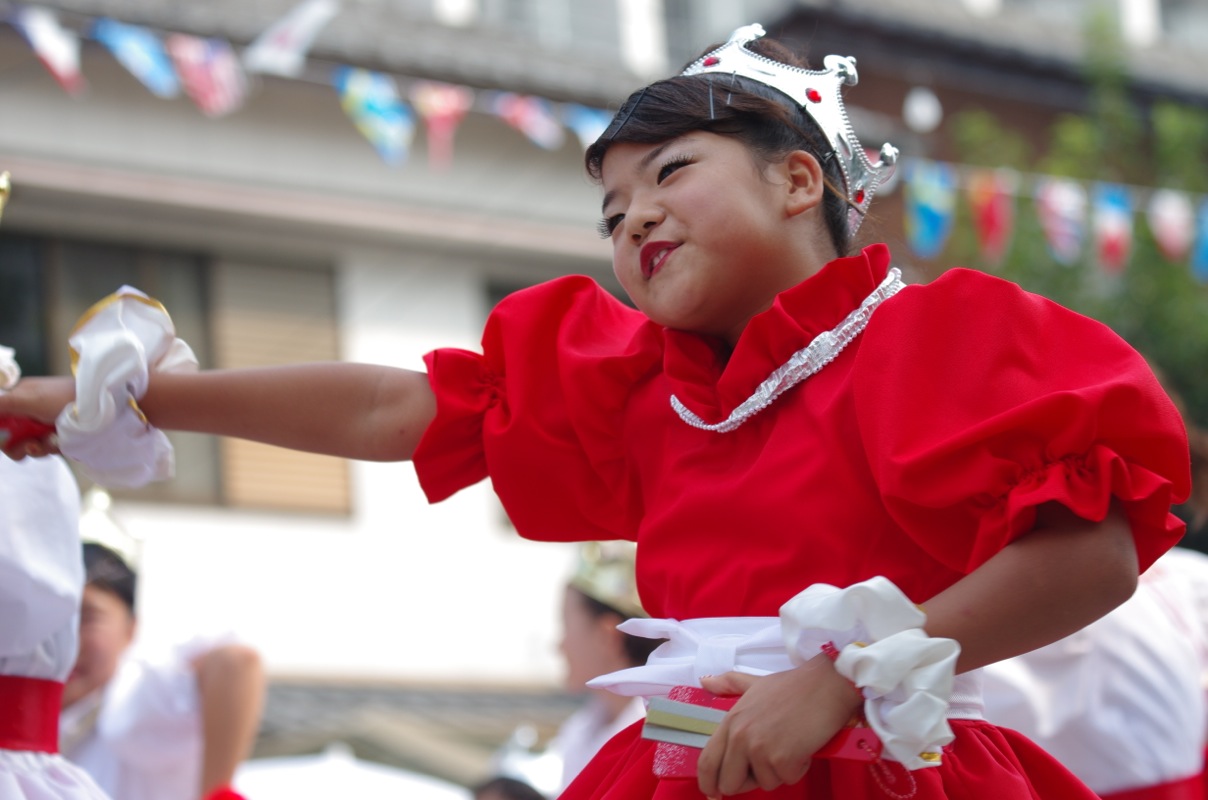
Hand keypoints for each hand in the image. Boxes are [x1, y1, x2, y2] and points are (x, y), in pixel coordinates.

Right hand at [0, 376, 73, 458]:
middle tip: (30, 444)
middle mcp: (28, 412)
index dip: (2, 435)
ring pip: (26, 447)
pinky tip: (58, 444)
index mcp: (18, 398)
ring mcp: (43, 426)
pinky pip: (44, 450)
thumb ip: (1, 404)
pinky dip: (49, 449)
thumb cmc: (64, 397)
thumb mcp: (27, 398)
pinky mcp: (57, 437)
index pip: (0, 420)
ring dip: (35, 449)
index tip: (6, 439)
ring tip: (48, 443)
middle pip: (8, 438)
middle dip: (17, 445)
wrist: (101, 409)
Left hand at [696, 656, 861, 797]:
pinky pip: (787, 780)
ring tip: (790, 743)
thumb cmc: (794, 686)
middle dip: (749, 781)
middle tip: (768, 763)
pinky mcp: (782, 759)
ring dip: (779, 771)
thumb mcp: (755, 684)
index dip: (709, 782)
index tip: (715, 791)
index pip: (707, 762)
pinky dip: (798, 768)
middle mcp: (740, 736)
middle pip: (730, 783)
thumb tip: (706, 682)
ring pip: (764, 783)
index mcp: (731, 721)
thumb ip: (729, 685)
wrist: (826, 685)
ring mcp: (760, 748)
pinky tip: (802, 746)